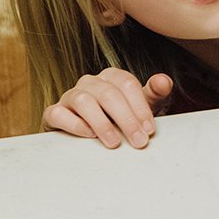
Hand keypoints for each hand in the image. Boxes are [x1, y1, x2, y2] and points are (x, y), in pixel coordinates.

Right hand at [42, 68, 174, 147]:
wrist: (93, 136)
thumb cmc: (120, 118)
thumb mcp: (141, 106)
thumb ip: (154, 93)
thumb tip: (164, 81)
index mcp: (110, 77)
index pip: (127, 84)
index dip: (140, 107)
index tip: (150, 129)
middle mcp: (89, 83)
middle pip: (108, 94)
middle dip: (126, 119)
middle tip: (138, 141)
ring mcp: (70, 96)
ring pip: (83, 101)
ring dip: (101, 122)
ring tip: (114, 142)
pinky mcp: (54, 113)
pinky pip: (58, 114)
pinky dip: (74, 124)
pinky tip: (89, 135)